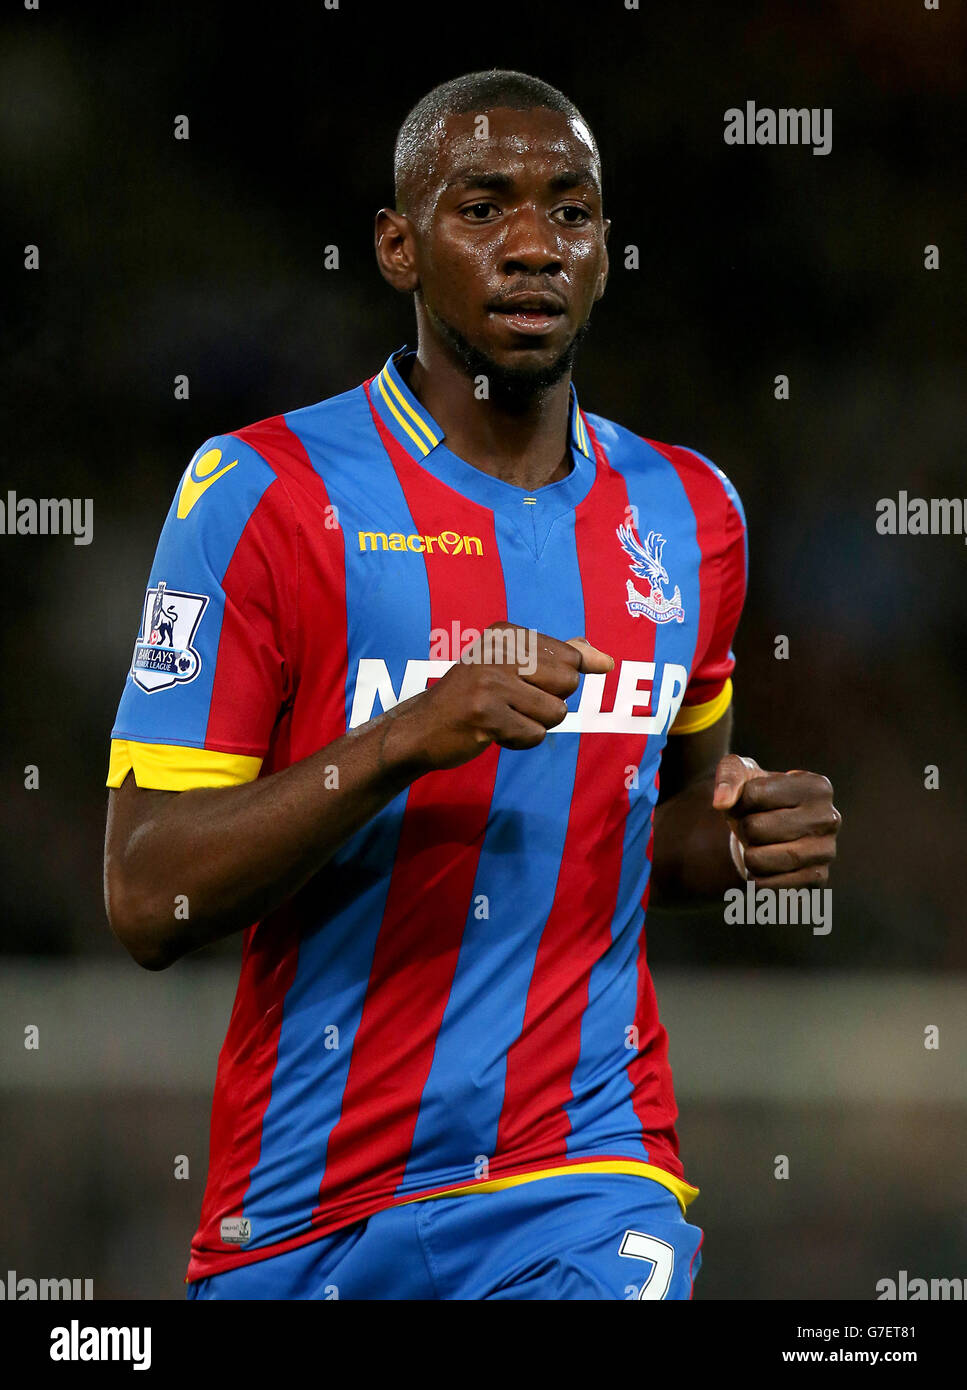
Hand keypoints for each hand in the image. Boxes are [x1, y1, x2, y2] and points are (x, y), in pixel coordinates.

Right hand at [392, 623, 613, 772]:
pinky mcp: (485, 715)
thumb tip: (606, 660)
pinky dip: (519, 742)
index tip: (520, 683)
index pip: (571, 658)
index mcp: (507, 633)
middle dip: (549, 702)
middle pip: (569, 683)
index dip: (556, 682)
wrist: (422, 728)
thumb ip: (561, 658)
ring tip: (502, 718)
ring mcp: (490, 682)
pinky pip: (535, 736)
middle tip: (512, 703)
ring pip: (556, 712)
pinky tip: (493, 733)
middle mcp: (498, 651)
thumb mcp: (514, 667)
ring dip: (534, 725)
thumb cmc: (475, 697)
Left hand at [711, 754, 841, 886]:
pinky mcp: (815, 882)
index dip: (739, 801)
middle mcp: (829, 819)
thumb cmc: (758, 798)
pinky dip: (754, 879)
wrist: (772, 832)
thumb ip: (729, 776)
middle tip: (755, 827)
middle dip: (743, 828)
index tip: (752, 802)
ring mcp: (826, 853)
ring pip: (758, 860)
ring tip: (759, 846)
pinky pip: (767, 887)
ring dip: (747, 854)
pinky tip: (765, 868)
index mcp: (816, 787)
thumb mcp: (743, 774)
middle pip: (754, 828)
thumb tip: (721, 802)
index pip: (752, 795)